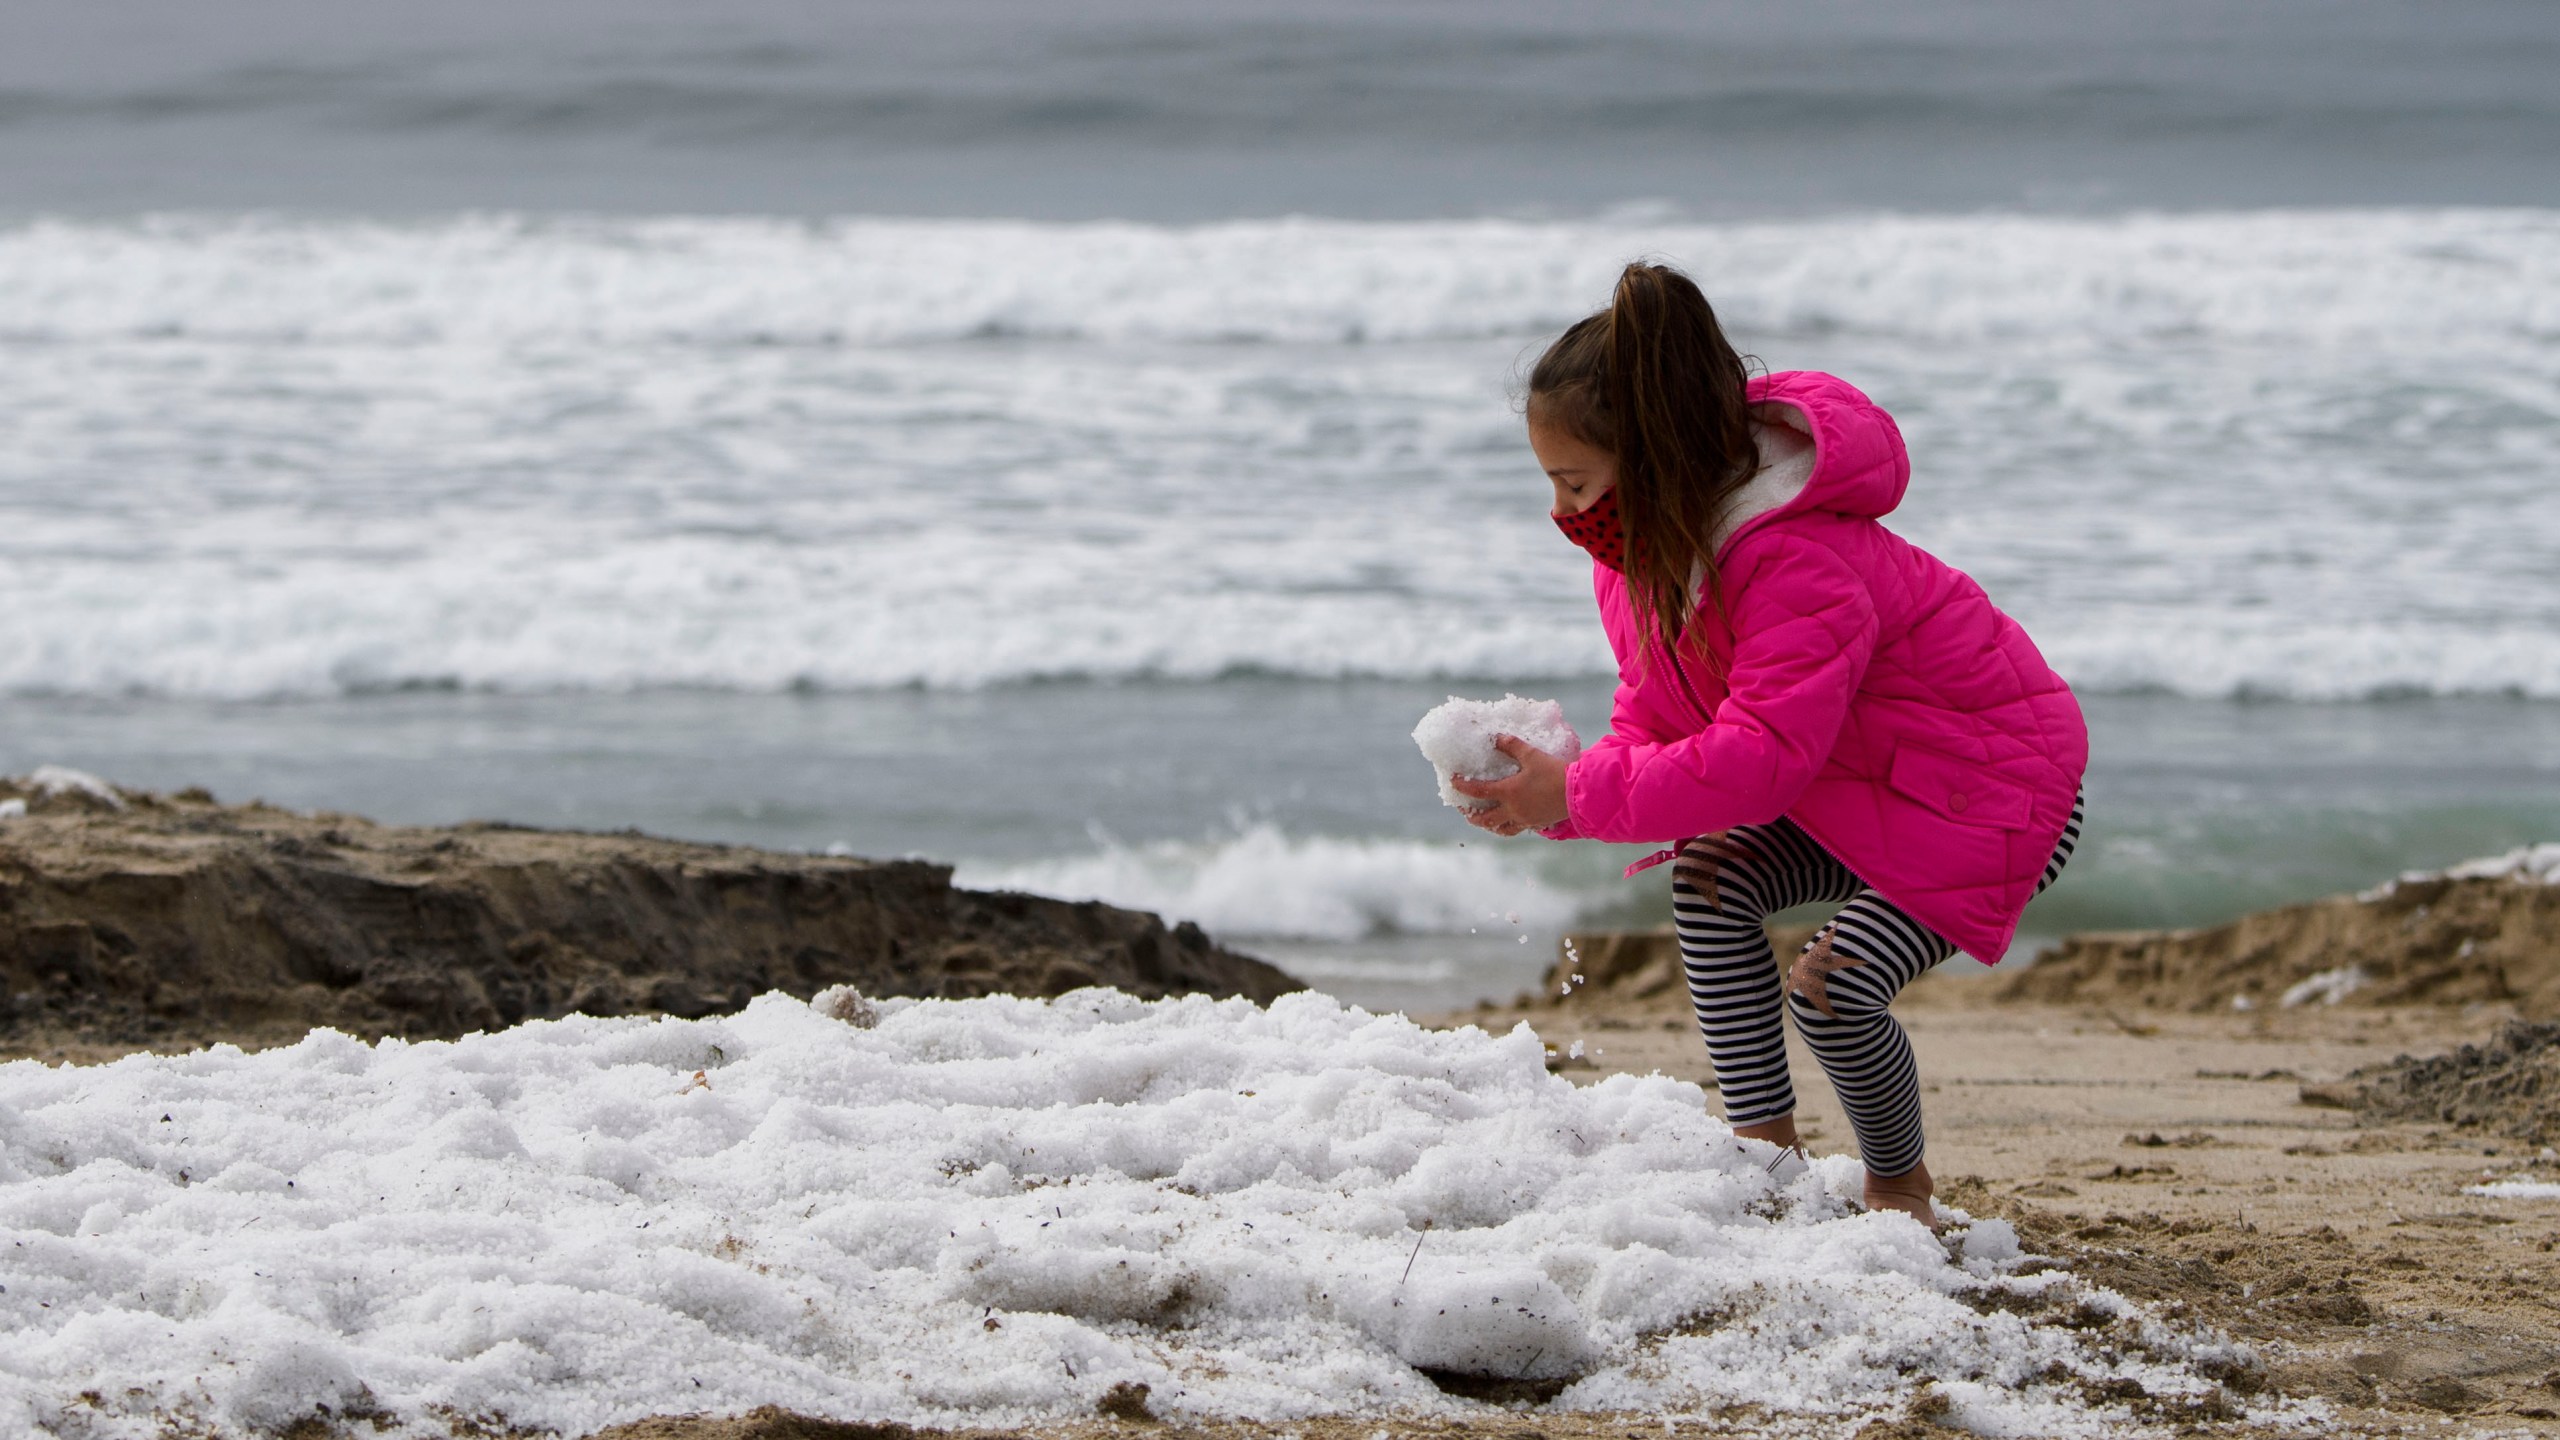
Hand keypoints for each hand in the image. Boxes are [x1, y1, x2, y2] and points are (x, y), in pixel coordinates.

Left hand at [1449, 734, 1571, 836]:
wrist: (1579, 793)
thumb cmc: (1554, 773)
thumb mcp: (1532, 755)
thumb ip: (1512, 746)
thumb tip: (1496, 737)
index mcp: (1508, 793)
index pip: (1478, 791)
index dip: (1462, 786)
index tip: (1453, 781)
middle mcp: (1513, 810)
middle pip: (1485, 819)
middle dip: (1471, 816)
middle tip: (1464, 810)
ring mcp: (1525, 820)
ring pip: (1500, 828)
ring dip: (1489, 825)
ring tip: (1484, 821)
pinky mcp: (1536, 823)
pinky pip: (1517, 829)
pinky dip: (1508, 826)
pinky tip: (1510, 820)